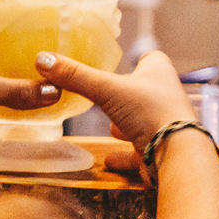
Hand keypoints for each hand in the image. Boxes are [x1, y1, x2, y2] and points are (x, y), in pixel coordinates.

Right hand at [36, 50, 193, 159]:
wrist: (176, 154)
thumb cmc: (149, 111)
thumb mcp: (106, 89)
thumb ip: (75, 76)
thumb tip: (42, 59)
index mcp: (159, 71)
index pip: (149, 58)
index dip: (137, 60)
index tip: (124, 63)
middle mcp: (165, 96)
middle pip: (143, 91)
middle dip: (126, 96)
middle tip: (108, 96)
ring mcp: (164, 125)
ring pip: (141, 121)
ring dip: (125, 125)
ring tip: (111, 127)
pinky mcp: (159, 150)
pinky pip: (138, 151)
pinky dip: (124, 155)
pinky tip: (109, 159)